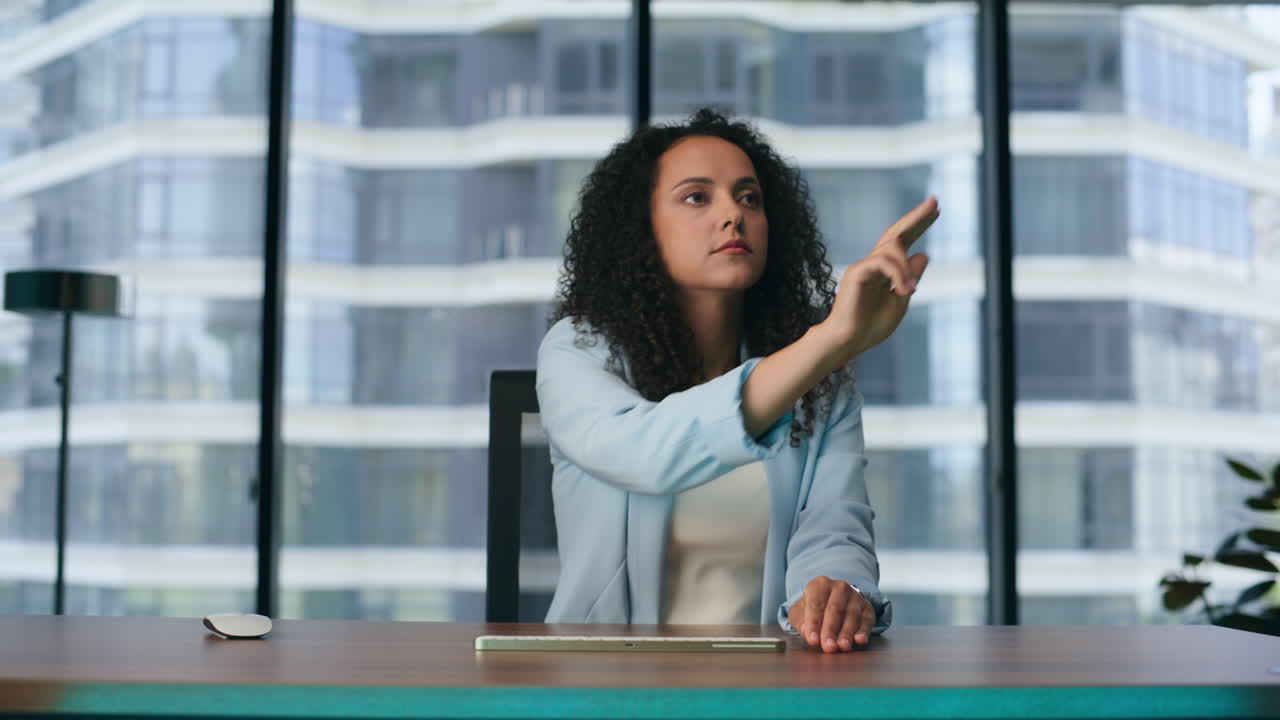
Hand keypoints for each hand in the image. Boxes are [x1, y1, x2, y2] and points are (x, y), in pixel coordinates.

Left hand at [788, 575, 875, 652]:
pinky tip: (859, 640)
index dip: (813, 623)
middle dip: (831, 630)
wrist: (834, 602)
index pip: (815, 604)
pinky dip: (863, 631)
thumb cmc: (814, 609)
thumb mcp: (800, 613)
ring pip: (851, 615)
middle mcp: (839, 587)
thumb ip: (801, 623)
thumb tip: (808, 634)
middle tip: (828, 647)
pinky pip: (866, 620)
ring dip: (846, 633)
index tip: (812, 640)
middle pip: (835, 610)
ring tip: (842, 646)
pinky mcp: (867, 608)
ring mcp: (855, 596)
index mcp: (819, 585)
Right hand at [820, 196, 937, 359]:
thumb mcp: (900, 301)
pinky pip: (882, 263)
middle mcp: (874, 264)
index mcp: (885, 271)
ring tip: (910, 291)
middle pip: (897, 232)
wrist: (848, 342)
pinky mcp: (856, 273)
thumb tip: (923, 253)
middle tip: (935, 201)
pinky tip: (904, 290)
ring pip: (892, 248)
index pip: (904, 241)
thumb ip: (910, 278)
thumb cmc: (870, 327)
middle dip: (917, 217)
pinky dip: (898, 274)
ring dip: (907, 269)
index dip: (919, 224)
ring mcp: (864, 266)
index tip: (936, 209)